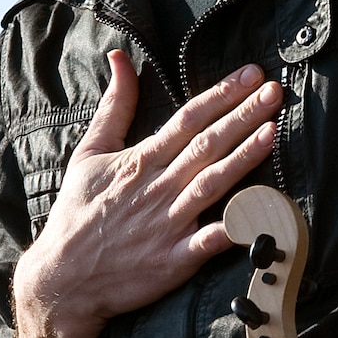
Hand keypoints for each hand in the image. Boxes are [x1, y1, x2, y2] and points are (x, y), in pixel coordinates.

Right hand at [13, 54, 281, 337]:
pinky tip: (261, 211)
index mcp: (140, 160)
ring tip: (271, 132)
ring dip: (244, 157)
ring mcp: (168, 223)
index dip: (222, 94)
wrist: (63, 279)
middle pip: (207, 144)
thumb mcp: (88, 153)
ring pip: (213, 183)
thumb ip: (114, 106)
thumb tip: (121, 59)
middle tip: (274, 92)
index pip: (187, 119)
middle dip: (243, 115)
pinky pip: (211, 240)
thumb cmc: (77, 214)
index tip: (251, 74)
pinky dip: (234, 226)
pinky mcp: (175, 259)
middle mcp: (158, 187)